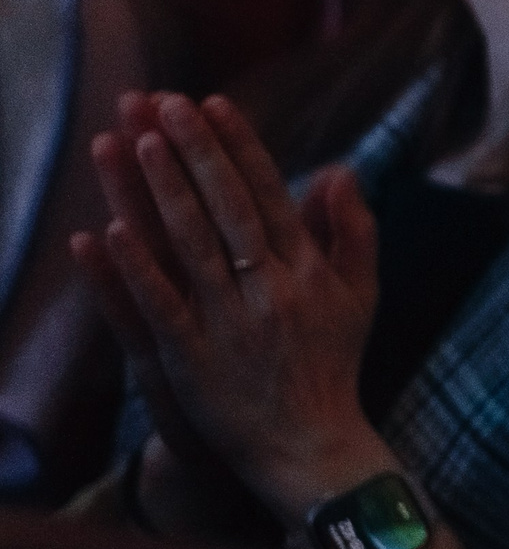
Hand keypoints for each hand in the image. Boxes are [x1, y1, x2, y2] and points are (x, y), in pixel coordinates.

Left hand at [70, 94, 387, 521]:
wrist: (313, 446)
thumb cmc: (334, 364)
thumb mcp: (359, 295)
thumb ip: (353, 231)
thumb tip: (340, 170)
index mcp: (309, 271)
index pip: (271, 194)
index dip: (240, 147)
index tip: (214, 102)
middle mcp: (272, 290)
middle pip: (229, 208)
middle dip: (195, 152)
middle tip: (163, 103)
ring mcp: (232, 323)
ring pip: (192, 246)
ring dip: (162, 193)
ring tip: (134, 143)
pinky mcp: (195, 359)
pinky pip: (162, 306)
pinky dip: (137, 268)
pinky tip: (110, 231)